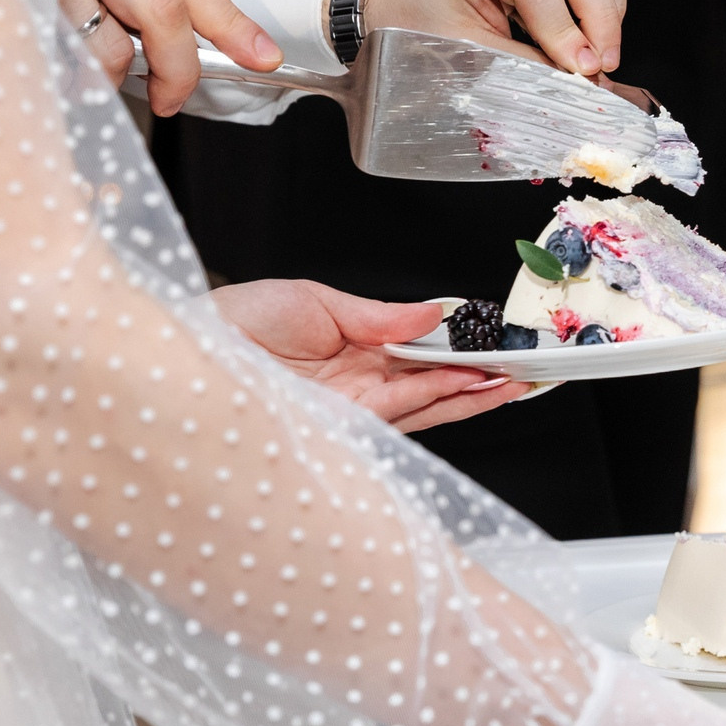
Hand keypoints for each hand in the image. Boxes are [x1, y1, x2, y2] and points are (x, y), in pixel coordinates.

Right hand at [57, 0, 281, 115]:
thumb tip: (179, 49)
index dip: (232, 21)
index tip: (264, 57)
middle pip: (165, 7)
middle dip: (182, 67)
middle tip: (173, 95)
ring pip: (112, 45)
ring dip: (116, 80)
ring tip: (92, 75)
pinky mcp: (4, 2)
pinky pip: (61, 63)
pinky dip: (72, 84)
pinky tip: (55, 71)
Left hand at [210, 281, 536, 431]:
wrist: (194, 350)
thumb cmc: (235, 323)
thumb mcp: (318, 301)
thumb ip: (381, 314)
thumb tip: (435, 311)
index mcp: (354, 350)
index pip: (422, 354)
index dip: (465, 349)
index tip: (501, 338)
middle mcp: (361, 384)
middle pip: (437, 384)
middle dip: (487, 376)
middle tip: (531, 366)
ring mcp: (358, 407)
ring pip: (433, 403)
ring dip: (480, 391)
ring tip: (520, 379)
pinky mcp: (350, 424)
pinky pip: (410, 412)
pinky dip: (448, 398)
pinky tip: (478, 385)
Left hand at [359, 0, 626, 76]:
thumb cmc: (424, 23)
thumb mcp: (466, 51)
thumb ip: (524, 64)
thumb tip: (581, 82)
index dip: (566, 31)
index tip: (582, 71)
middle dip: (600, 16)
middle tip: (603, 65)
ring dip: (610, 2)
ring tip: (602, 49)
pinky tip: (595, 27)